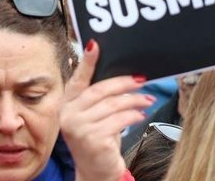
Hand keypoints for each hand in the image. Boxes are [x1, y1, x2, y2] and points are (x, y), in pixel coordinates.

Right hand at [61, 42, 151, 180]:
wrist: (96, 171)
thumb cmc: (97, 139)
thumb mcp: (94, 116)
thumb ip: (99, 97)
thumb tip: (122, 76)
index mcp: (67, 104)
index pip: (78, 79)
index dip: (87, 62)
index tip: (95, 45)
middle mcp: (69, 115)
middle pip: (100, 90)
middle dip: (123, 83)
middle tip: (141, 80)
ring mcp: (79, 128)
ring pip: (113, 105)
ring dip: (134, 100)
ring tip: (147, 100)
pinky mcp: (93, 139)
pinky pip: (119, 120)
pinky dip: (134, 115)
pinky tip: (141, 115)